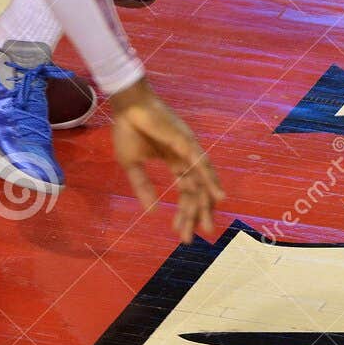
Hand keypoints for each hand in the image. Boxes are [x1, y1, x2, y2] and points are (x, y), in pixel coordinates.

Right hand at [109, 81, 224, 243]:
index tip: (180, 233)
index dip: (183, 213)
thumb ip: (142, 186)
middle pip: (196, 191)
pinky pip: (201, 164)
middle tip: (195, 237)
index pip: (185, 192)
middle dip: (196, 215)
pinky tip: (218, 197)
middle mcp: (185, 158)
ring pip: (202, 182)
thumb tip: (151, 212)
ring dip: (206, 205)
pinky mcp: (186, 142)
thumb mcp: (132, 164)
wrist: (125, 106)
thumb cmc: (128, 130)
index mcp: (173, 162)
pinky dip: (211, 180)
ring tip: (207, 226)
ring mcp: (188, 150)